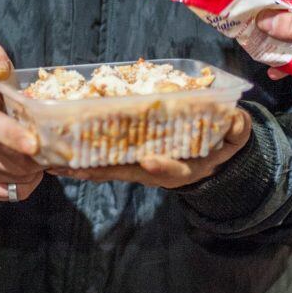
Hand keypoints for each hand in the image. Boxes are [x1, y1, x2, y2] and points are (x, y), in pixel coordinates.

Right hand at [0, 43, 43, 201]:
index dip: (10, 135)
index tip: (33, 144)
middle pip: (4, 157)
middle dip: (33, 156)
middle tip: (52, 147)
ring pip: (9, 176)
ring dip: (32, 169)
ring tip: (37, 155)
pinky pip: (8, 193)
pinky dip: (24, 184)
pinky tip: (25, 169)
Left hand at [49, 109, 251, 188]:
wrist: (210, 154)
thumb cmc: (221, 142)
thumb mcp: (236, 136)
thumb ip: (237, 129)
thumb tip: (235, 120)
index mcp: (182, 168)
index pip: (172, 170)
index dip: (162, 166)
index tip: (151, 160)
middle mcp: (155, 170)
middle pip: (125, 172)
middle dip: (99, 170)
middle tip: (72, 166)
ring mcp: (138, 166)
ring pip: (108, 168)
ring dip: (82, 166)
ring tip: (54, 161)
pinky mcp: (127, 158)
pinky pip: (103, 159)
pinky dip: (82, 158)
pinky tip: (60, 154)